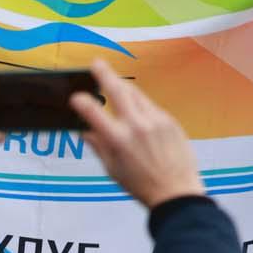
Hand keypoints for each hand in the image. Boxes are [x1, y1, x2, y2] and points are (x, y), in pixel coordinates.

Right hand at [72, 61, 204, 208]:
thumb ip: (99, 147)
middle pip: (118, 91)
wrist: (176, 190)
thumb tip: (85, 132)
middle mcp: (137, 126)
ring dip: (124, 86)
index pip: (94, 114)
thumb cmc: (141, 184)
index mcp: (118, 141)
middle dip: (105, 74)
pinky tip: (137, 109)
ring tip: (114, 81)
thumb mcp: (113, 170)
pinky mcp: (169, 120)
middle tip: (96, 63)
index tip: (75, 97)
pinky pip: (151, 106)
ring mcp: (155, 120)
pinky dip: (140, 104)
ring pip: (136, 94)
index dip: (82, 103)